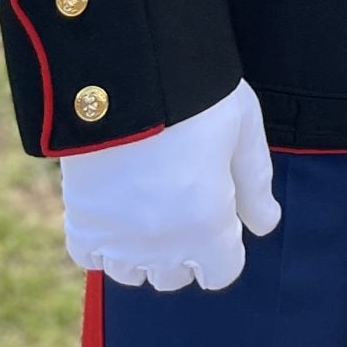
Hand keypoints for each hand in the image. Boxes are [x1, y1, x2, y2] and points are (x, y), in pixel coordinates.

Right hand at [59, 79, 281, 293]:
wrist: (124, 70)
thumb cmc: (195, 95)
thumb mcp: (242, 128)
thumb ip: (256, 183)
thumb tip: (265, 225)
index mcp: (207, 225)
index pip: (222, 272)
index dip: (225, 246)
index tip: (219, 214)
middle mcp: (162, 244)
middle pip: (175, 277)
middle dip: (185, 249)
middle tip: (182, 202)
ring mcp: (118, 237)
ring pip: (133, 273)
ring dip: (143, 251)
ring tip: (147, 206)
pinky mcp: (81, 220)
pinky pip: (91, 256)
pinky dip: (102, 243)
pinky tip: (114, 211)